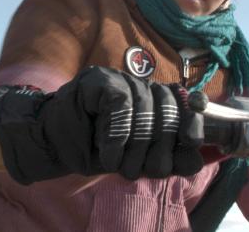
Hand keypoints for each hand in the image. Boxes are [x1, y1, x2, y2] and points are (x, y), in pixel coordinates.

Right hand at [0, 66, 203, 183]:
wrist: (51, 145)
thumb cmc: (93, 150)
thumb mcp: (134, 160)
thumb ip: (165, 158)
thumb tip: (197, 158)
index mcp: (151, 101)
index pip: (183, 102)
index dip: (192, 119)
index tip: (192, 141)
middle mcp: (139, 85)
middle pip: (168, 107)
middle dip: (158, 145)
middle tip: (140, 170)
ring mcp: (118, 78)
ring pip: (145, 106)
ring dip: (134, 144)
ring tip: (118, 165)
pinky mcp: (97, 79)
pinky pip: (120, 104)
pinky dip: (116, 133)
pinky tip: (107, 151)